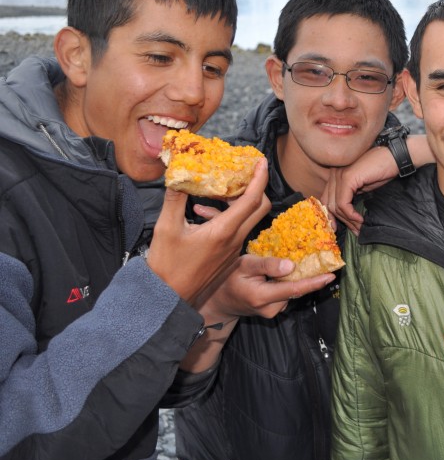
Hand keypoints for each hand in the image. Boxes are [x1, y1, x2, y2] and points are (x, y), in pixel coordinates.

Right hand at [147, 158, 271, 303]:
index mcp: (223, 231)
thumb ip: (175, 199)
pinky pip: (239, 230)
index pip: (251, 199)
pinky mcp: (228, 256)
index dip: (259, 178)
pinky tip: (210, 212)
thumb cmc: (166, 266)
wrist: (167, 298)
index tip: (262, 161)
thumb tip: (179, 174)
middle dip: (257, 187)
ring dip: (243, 201)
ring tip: (223, 189)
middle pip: (260, 208)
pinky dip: (233, 215)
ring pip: (249, 219)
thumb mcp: (166, 228)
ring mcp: (233, 249)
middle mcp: (234, 240)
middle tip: (243, 173)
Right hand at [196, 254, 335, 324]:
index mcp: (262, 297)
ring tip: (306, 262)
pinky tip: (289, 272)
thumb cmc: (228, 279)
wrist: (218, 302)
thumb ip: (266, 265)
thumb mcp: (243, 266)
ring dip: (300, 279)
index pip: (294, 290)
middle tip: (324, 261)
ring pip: (292, 292)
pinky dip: (291, 283)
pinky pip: (287, 294)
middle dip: (311, 277)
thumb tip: (291, 266)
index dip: (314, 282)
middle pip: (297, 290)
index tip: (331, 275)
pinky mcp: (274, 310)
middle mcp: (271, 308)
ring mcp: (272, 312)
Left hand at [322, 146, 397, 234]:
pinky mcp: (347, 178)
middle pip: (329, 204)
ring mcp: (339, 175)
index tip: (337, 229)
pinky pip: (343, 203)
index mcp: (335, 175)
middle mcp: (334, 174)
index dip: (330, 216)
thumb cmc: (381, 171)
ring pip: (336, 206)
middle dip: (341, 221)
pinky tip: (360, 219)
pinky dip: (350, 214)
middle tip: (355, 231)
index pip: (326, 199)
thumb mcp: (362, 187)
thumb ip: (350, 197)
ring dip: (348, 220)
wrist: (394, 158)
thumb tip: (345, 216)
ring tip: (360, 227)